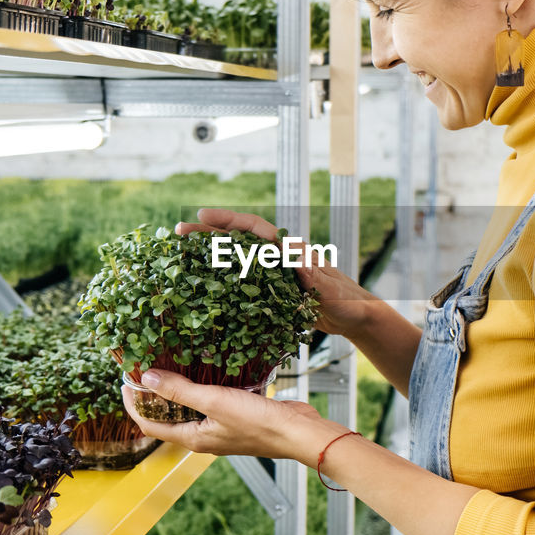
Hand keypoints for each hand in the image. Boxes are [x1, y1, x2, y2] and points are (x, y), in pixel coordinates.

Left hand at [122, 368, 329, 462]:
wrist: (298, 432)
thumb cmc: (258, 424)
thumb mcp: (214, 402)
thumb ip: (180, 391)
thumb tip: (147, 378)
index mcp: (193, 438)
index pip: (150, 426)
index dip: (134, 405)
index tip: (125, 383)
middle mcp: (204, 436)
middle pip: (169, 417)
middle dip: (155, 395)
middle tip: (146, 368)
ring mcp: (221, 428)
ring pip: (191, 408)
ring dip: (180, 390)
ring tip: (172, 365)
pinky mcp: (237, 418)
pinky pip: (212, 402)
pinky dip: (204, 388)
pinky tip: (208, 370)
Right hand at [176, 207, 380, 338]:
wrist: (356, 317)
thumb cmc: (349, 303)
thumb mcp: (334, 293)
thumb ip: (318, 279)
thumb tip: (297, 259)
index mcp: (292, 251)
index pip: (257, 229)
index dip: (230, 221)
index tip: (204, 216)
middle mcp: (279, 259)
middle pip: (240, 240)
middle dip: (210, 233)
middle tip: (179, 231)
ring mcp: (273, 276)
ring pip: (237, 259)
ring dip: (211, 255)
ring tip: (181, 254)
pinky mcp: (271, 293)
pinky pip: (242, 282)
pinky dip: (222, 281)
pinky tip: (202, 286)